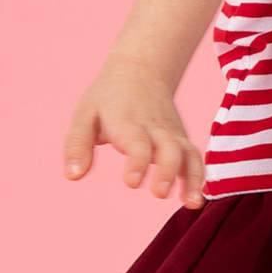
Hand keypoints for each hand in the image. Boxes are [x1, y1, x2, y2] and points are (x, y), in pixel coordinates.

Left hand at [62, 52, 206, 207]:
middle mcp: (155, 129)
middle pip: (169, 149)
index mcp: (128, 122)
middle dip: (168, 171)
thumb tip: (72, 176)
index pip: (137, 143)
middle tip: (160, 194)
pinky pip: (195, 158)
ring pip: (189, 154)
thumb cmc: (108, 97)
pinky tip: (195, 200)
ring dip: (193, 178)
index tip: (131, 182)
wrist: (142, 69)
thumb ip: (77, 146)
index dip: (137, 162)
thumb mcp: (85, 114)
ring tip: (192, 203)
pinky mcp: (182, 140)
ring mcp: (172, 134)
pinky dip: (199, 177)